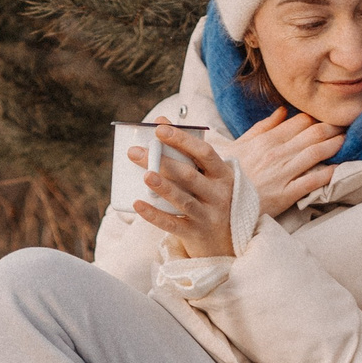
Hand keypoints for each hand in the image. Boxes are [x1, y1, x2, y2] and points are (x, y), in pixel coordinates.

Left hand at [129, 121, 236, 258]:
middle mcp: (219, 195)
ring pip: (183, 200)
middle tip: (135, 152)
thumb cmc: (211, 199)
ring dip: (163, 187)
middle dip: (162, 161)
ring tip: (144, 175)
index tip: (159, 129)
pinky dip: (154, 215)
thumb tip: (160, 120)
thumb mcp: (208, 176)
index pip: (204, 153)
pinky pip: (172, 224)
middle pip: (189, 175)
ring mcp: (208, 216)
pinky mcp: (196, 234)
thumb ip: (187, 151)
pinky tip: (138, 204)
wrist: (227, 242)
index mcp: (223, 175)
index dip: (182, 139)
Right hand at [229, 107, 344, 218]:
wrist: (220, 203)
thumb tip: (282, 111)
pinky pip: (313, 181)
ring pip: (316, 152)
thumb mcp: (239, 145)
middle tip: (347, 124)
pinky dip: (329, 173)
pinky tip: (340, 168)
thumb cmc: (228, 174)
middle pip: (312, 133)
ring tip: (347, 140)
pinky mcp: (286, 194)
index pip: (299, 121)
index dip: (317, 117)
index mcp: (266, 140)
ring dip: (335, 145)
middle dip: (332, 126)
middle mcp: (276, 153)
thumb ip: (262, 127)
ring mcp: (282, 173)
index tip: (329, 116)